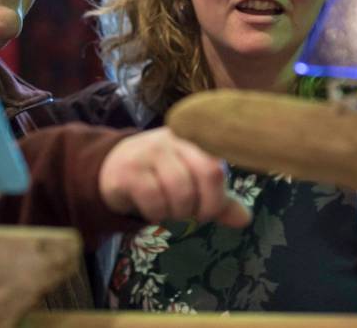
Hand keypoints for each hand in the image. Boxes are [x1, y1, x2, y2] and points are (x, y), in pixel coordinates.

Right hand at [98, 127, 250, 227]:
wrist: (111, 167)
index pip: (220, 164)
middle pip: (209, 173)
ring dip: (178, 212)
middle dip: (204, 206)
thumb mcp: (191, 182)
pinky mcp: (129, 170)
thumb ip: (217, 198)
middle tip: (191, 215)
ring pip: (181, 190)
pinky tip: (151, 211)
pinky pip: (154, 200)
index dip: (218, 196)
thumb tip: (245, 219)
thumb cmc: (159, 173)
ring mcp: (150, 151)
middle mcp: (175, 138)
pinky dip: (156, 214)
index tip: (208, 210)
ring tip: (168, 211)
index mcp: (195, 138)